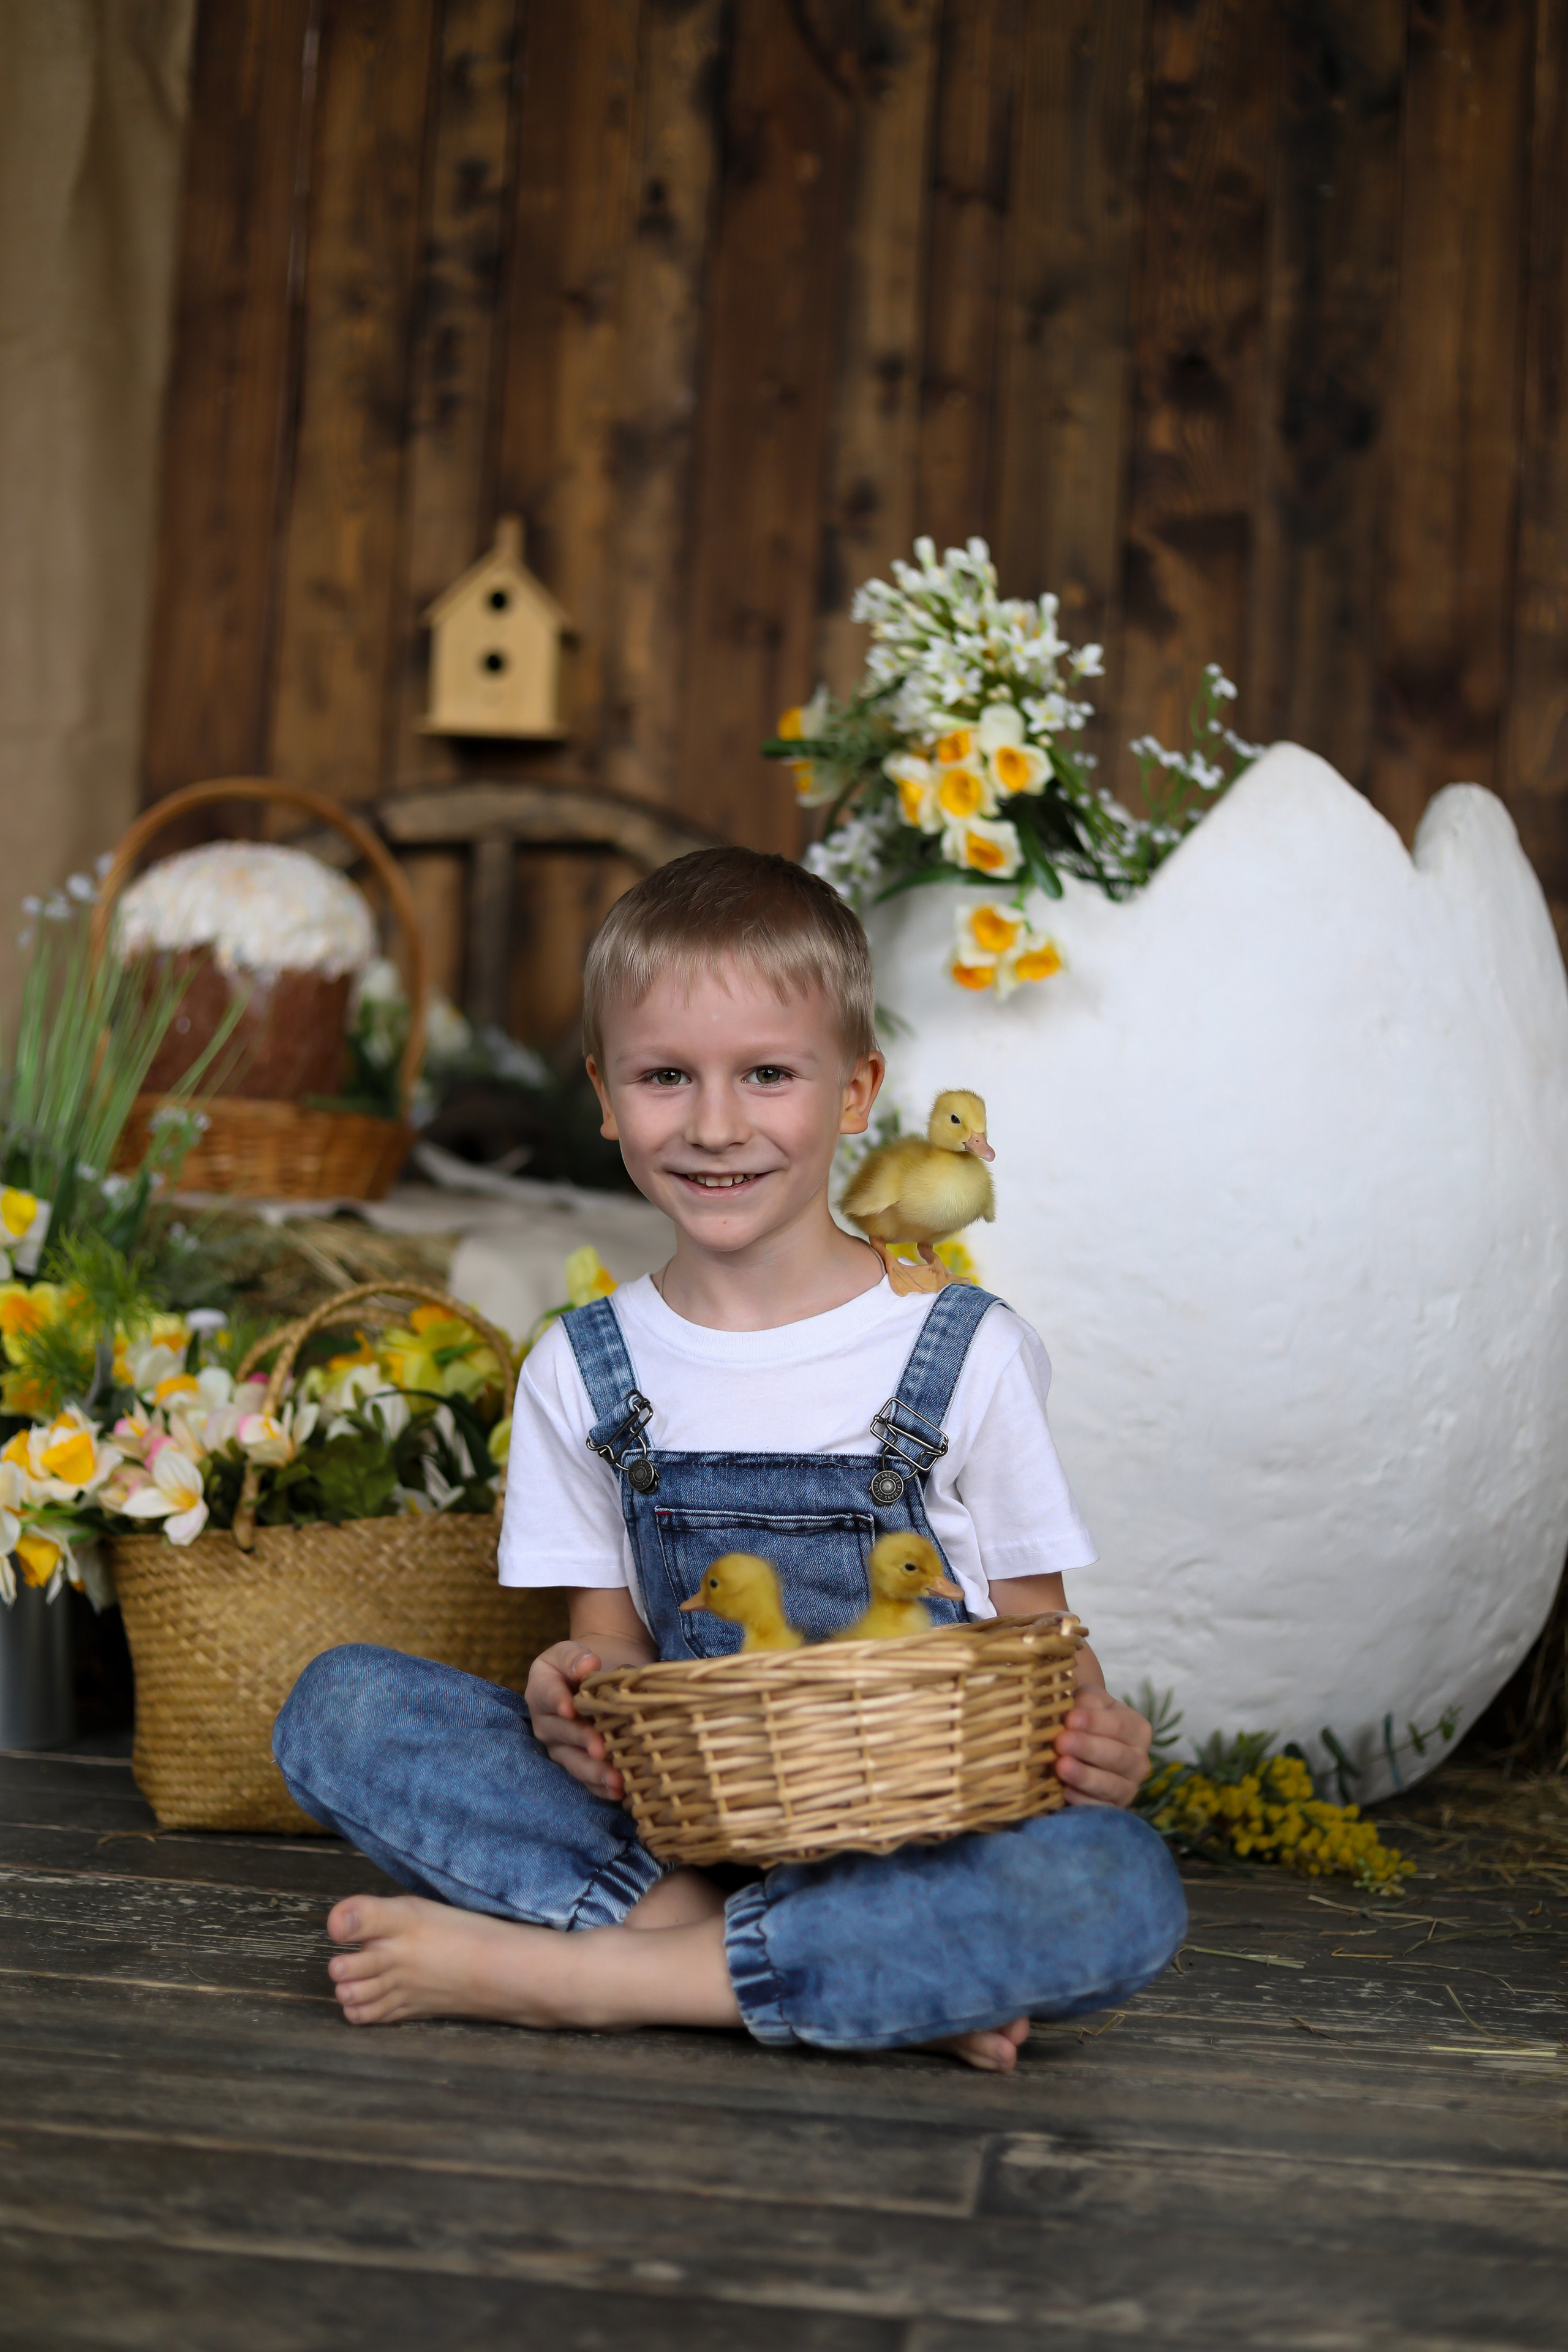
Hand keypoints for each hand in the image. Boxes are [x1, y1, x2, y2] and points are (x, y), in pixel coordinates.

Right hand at [525, 1640, 623, 1800]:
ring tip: (615, 1780)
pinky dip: (602, 1787)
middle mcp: (545, 1722)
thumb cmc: (583, 1664)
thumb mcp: (575, 1653)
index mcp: (541, 1689)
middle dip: (582, 1741)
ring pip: (574, 1762)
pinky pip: (586, 1779)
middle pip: (561, 1733)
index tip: (570, 1709)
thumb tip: (588, 1666)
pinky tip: (620, 1792)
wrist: (594, 1681)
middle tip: (600, 1749)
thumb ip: (576, 1657)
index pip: (547, 1694)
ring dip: (594, 1772)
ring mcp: (559, 1747)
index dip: (558, 1701)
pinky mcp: (575, 1764)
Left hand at [1055, 1688, 1152, 1809]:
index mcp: (1138, 1730)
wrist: (1083, 1743)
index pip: (1120, 1726)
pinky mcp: (1114, 1809)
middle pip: (1116, 1756)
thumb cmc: (1086, 1716)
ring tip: (1061, 1767)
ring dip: (1084, 1776)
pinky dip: (1082, 1800)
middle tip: (1061, 1742)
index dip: (1095, 1722)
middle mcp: (1139, 1761)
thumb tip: (1078, 1709)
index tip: (1071, 1719)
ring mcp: (1129, 1788)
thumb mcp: (1089, 1699)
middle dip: (1088, 1749)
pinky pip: (1099, 1807)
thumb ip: (1087, 1698)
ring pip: (1110, 1785)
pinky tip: (1064, 1791)